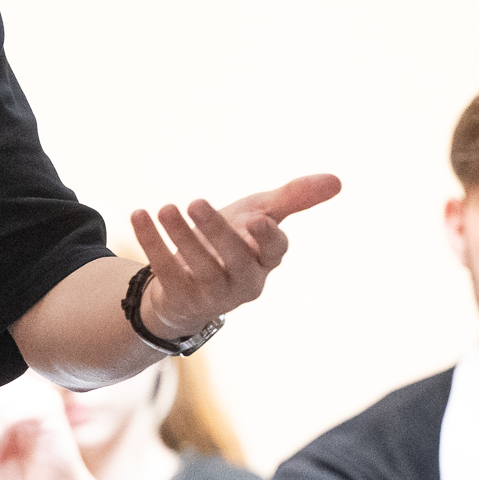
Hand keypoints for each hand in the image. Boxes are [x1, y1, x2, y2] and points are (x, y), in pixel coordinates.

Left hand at [130, 173, 340, 342]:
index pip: (275, 251)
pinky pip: (166, 271)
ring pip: (200, 269)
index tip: (256, 218)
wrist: (192, 283)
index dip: (267, 237)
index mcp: (267, 260)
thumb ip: (295, 198)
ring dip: (181, 237)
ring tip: (165, 208)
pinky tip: (140, 215)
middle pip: (235, 260)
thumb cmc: (234, 241)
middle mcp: (245, 282)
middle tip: (195, 202)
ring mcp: (212, 295)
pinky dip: (152, 242)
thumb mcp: (262, 214)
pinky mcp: (181, 299)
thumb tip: (338, 180)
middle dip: (216, 231)